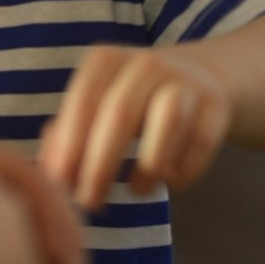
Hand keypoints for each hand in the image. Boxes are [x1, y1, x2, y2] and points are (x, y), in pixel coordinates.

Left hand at [38, 45, 230, 211]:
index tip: (61, 185)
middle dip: (100, 164)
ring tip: (136, 192)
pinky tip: (172, 183)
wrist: (198, 77)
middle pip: (119, 113)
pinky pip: (202, 139)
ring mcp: (184, 80)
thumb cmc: (131, 101)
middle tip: (90, 203)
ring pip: (167, 118)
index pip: (82, 101)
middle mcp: (145, 63)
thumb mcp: (96, 106)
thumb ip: (67, 135)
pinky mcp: (216, 103)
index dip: (70, 145)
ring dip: (148, 163)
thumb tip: (47, 174)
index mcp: (105, 60)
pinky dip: (185, 167)